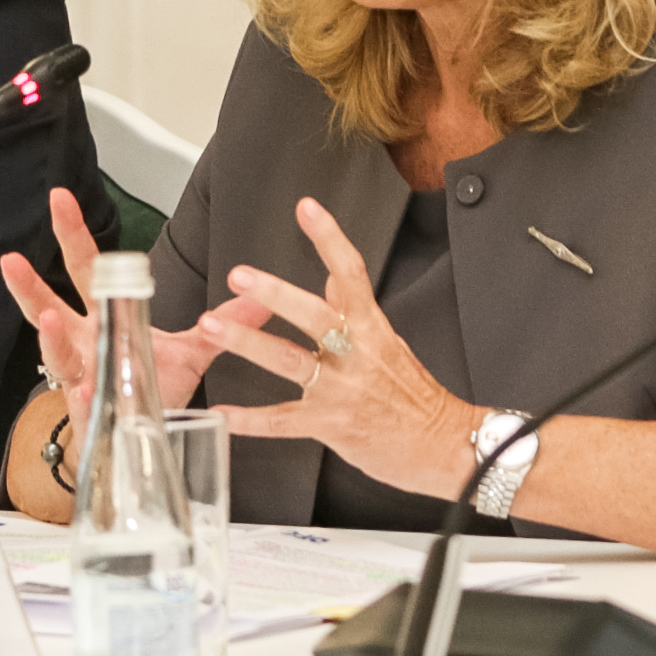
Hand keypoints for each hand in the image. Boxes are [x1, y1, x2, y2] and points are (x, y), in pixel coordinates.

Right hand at [0, 188, 264, 415]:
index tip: (61, 198)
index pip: (86, 267)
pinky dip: (85, 398)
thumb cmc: (149, 389)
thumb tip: (263, 296)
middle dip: (31, 282)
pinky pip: (84, 405)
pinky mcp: (89, 414)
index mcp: (103, 316)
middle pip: (52, 303)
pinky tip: (85, 392)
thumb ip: (223, 323)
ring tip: (53, 318)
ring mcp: (79, 378)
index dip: (73, 234)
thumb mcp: (192, 351)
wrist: (135, 443)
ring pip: (55, 354)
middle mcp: (83, 342)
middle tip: (13, 257)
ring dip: (52, 337)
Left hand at [204, 196, 479, 499]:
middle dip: (274, 293)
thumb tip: (331, 276)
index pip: (351, 272)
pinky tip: (223, 412)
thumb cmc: (417, 397)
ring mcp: (341, 390)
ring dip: (247, 342)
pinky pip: (283, 421)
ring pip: (289, 361)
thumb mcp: (391, 342)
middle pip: (313, 314)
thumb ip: (356, 309)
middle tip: (239, 275)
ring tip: (212, 327)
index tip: (307, 209)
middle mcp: (356, 354)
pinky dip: (250, 419)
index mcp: (372, 328)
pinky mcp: (330, 425)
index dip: (329, 238)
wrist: (443, 447)